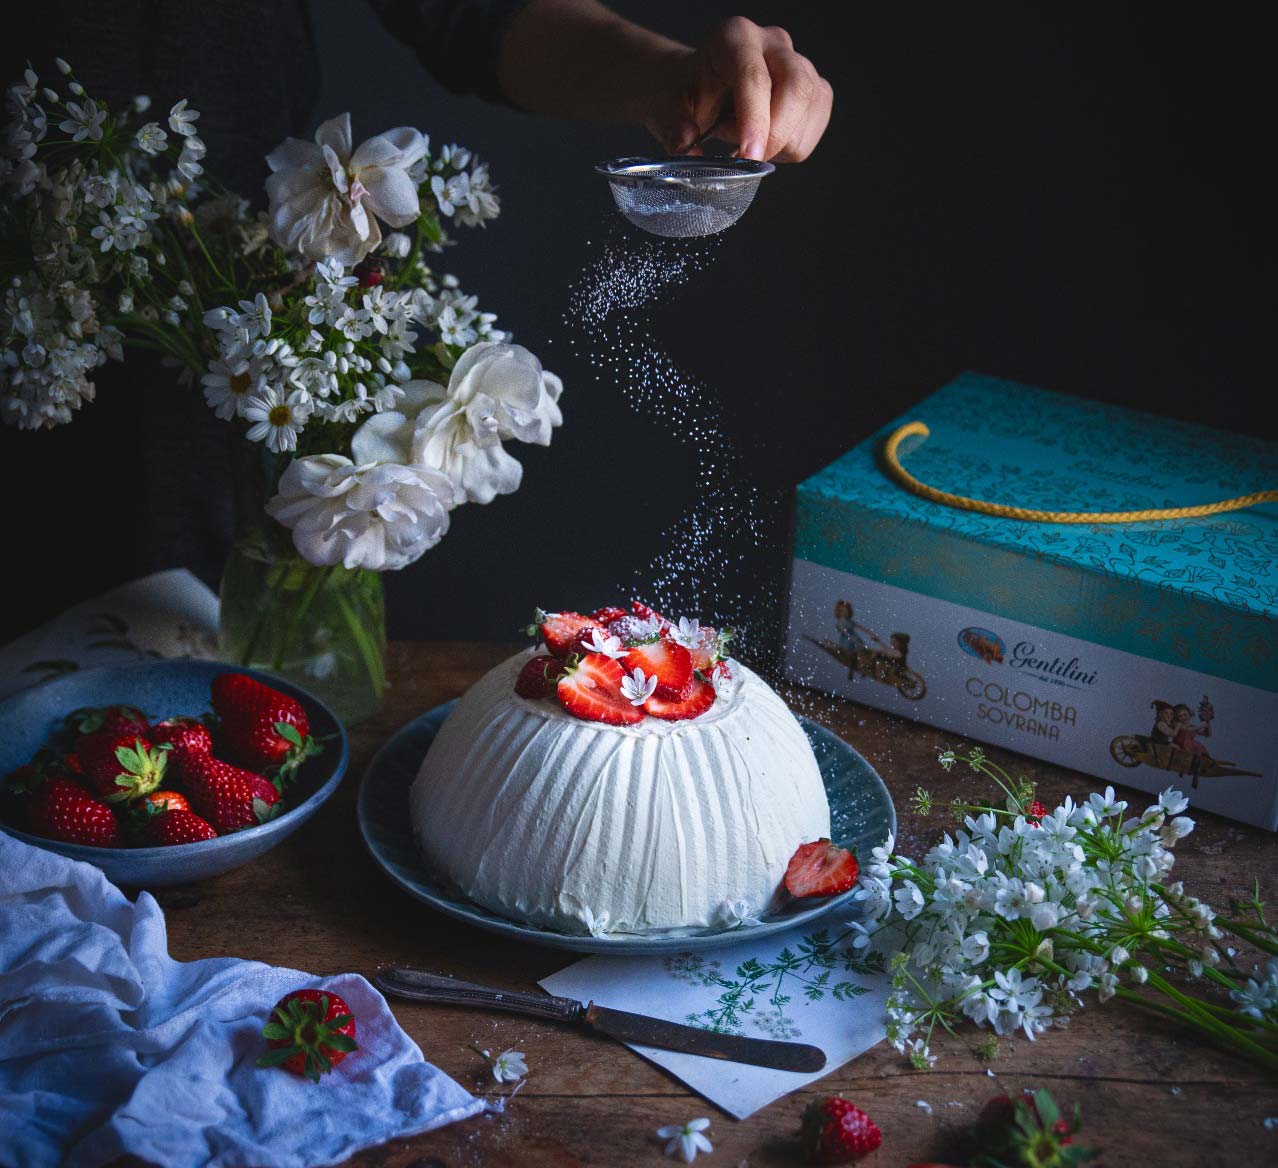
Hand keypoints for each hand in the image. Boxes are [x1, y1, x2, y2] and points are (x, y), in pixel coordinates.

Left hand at [646, 17, 832, 161]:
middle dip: (775, 135)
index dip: (754, 120)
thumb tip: (685, 145)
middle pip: (796, 89)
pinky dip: (791, 147)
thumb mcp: (667, 106)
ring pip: (810, 111)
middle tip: (745, 157)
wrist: (699, 88)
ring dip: (780, 142)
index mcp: (735, 38)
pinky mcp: (815, 89)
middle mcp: (773, 44)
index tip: (749, 155)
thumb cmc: (687, 93)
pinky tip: (764, 139)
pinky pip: (813, 128)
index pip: (754, 77)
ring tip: (744, 136)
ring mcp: (800, 64)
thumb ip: (673, 125)